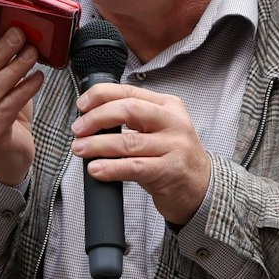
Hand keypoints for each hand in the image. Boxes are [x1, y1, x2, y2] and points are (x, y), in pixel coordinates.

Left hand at [71, 82, 210, 226]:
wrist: (200, 187)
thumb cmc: (172, 158)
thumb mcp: (158, 130)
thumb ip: (132, 120)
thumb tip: (91, 118)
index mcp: (167, 106)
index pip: (129, 91)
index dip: (100, 95)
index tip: (81, 105)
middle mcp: (173, 122)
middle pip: (128, 110)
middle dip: (96, 118)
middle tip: (78, 129)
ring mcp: (174, 146)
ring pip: (127, 141)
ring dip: (97, 145)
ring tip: (80, 149)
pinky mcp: (170, 170)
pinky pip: (133, 167)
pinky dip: (110, 168)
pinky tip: (96, 169)